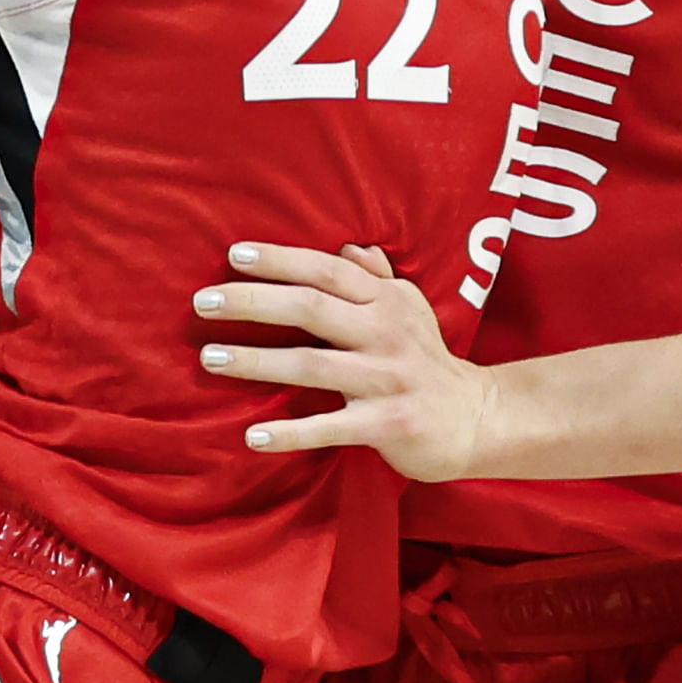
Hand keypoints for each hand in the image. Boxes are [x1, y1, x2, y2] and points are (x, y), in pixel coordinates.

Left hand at [194, 242, 495, 482]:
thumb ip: (378, 279)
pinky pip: (331, 426)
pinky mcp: (389, 423)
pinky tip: (253, 435)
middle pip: (311, 308)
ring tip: (210, 358)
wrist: (478, 419)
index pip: (327, 270)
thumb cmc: (428, 362)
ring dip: (257, 361)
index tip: (234, 255)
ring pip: (312, 364)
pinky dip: (291, 432)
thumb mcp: (411, 311)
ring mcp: (388, 379)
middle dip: (253, 302)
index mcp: (387, 301)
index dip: (281, 260)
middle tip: (203, 301)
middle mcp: (387, 333)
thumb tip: (348, 247)